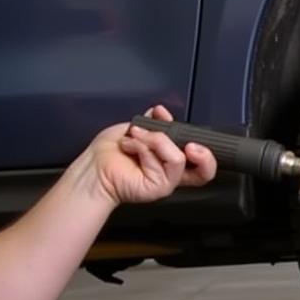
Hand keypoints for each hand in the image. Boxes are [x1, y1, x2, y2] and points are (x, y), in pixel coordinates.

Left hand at [87, 104, 216, 205]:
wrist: (93, 167)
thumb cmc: (109, 153)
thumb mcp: (137, 129)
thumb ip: (154, 123)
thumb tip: (163, 112)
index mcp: (169, 160)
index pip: (200, 159)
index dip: (204, 149)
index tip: (189, 134)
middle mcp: (172, 172)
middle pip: (206, 168)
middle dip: (199, 150)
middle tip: (182, 142)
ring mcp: (168, 181)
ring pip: (179, 156)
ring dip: (155, 140)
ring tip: (135, 138)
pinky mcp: (161, 187)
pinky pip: (167, 161)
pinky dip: (146, 147)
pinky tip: (130, 147)